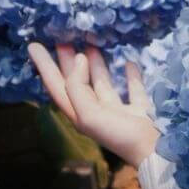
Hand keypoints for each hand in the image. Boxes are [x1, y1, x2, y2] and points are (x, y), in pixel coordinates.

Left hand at [28, 42, 159, 169]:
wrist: (155, 151)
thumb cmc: (119, 135)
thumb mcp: (89, 115)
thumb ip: (78, 86)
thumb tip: (79, 58)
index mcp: (80, 114)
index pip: (57, 85)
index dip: (44, 66)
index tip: (33, 45)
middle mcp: (96, 112)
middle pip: (78, 81)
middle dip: (68, 61)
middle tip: (63, 37)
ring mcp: (118, 111)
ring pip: (102, 83)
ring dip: (96, 64)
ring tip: (91, 43)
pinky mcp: (138, 109)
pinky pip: (132, 87)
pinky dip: (130, 74)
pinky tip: (129, 61)